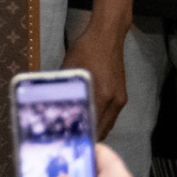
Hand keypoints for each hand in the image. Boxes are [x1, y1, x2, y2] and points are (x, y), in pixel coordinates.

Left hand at [63, 22, 127, 139]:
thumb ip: (66, 89)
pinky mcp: (122, 95)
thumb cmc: (85, 48)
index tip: (69, 142)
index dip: (82, 136)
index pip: (92, 126)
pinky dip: (101, 119)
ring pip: (108, 124)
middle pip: (102, 130)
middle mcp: (114, 101)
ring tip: (79, 132)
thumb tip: (54, 105)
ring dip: (95, 129)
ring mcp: (120, 99)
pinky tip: (89, 118)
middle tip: (71, 140)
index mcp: (101, 95)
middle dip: (88, 137)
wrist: (108, 35)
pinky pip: (111, 115)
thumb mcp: (69, 67)